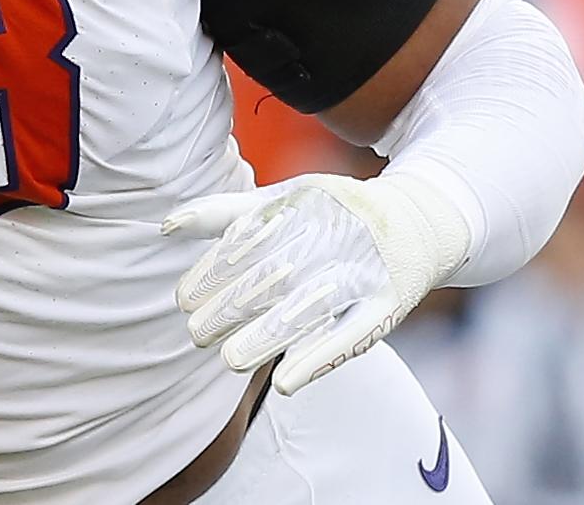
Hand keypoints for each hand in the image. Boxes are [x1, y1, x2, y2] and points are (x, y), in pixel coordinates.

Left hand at [163, 173, 470, 395]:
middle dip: (229, 309)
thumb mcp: (285, 201)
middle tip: (196, 335)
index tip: (184, 299)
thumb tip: (165, 227)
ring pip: (306, 312)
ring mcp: (360, 274)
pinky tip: (285, 382)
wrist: (417, 222)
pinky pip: (350, 336)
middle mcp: (331, 239)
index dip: (212, 274)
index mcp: (302, 209)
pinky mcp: (385, 307)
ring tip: (230, 360)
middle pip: (272, 279)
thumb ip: (226, 213)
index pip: (248, 244)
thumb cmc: (334, 214)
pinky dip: (316, 360)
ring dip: (265, 339)